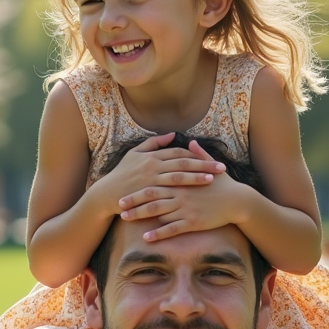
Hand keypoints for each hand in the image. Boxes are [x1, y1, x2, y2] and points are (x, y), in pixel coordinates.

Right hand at [96, 132, 226, 213]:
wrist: (106, 194)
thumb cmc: (121, 174)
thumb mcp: (134, 154)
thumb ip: (153, 143)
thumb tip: (172, 134)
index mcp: (152, 155)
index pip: (179, 153)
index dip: (196, 155)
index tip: (212, 158)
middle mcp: (153, 165)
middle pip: (183, 163)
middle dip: (204, 164)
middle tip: (222, 167)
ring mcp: (151, 179)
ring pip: (179, 176)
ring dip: (197, 176)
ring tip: (213, 178)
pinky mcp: (149, 192)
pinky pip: (170, 191)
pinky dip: (184, 191)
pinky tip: (194, 193)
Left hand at [118, 140, 251, 240]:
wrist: (237, 201)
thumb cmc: (223, 184)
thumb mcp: (210, 165)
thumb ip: (197, 154)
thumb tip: (191, 141)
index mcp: (181, 178)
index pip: (154, 180)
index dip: (138, 185)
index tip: (124, 188)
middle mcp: (180, 192)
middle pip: (151, 196)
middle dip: (133, 201)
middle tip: (118, 205)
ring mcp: (185, 208)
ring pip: (157, 212)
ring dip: (140, 216)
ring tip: (125, 219)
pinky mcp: (192, 222)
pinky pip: (171, 229)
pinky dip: (157, 233)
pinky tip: (146, 237)